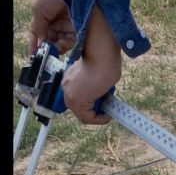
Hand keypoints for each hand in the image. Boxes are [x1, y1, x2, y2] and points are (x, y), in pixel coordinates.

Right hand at [28, 0, 75, 54]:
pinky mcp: (80, 27)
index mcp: (45, 14)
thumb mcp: (39, 9)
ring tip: (54, 48)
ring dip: (57, 47)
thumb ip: (38, 27)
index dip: (36, 43)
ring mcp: (69, 23)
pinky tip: (61, 46)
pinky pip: (72, 41)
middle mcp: (57, 19)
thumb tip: (38, 43)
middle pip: (51, 39)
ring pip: (61, 42)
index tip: (33, 54)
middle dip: (48, 47)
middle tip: (45, 52)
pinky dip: (66, 46)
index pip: (40, 32)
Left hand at [60, 5, 121, 124]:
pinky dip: (99, 120)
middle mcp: (66, 87)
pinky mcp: (77, 101)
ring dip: (97, 115)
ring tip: (109, 110)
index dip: (92, 106)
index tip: (104, 105)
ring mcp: (70, 94)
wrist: (102, 54)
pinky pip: (87, 118)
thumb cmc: (104, 60)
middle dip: (95, 111)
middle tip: (107, 108)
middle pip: (79, 109)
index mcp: (69, 79)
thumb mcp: (96, 75)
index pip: (78, 99)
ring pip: (83, 115)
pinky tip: (107, 116)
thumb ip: (94, 86)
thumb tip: (102, 95)